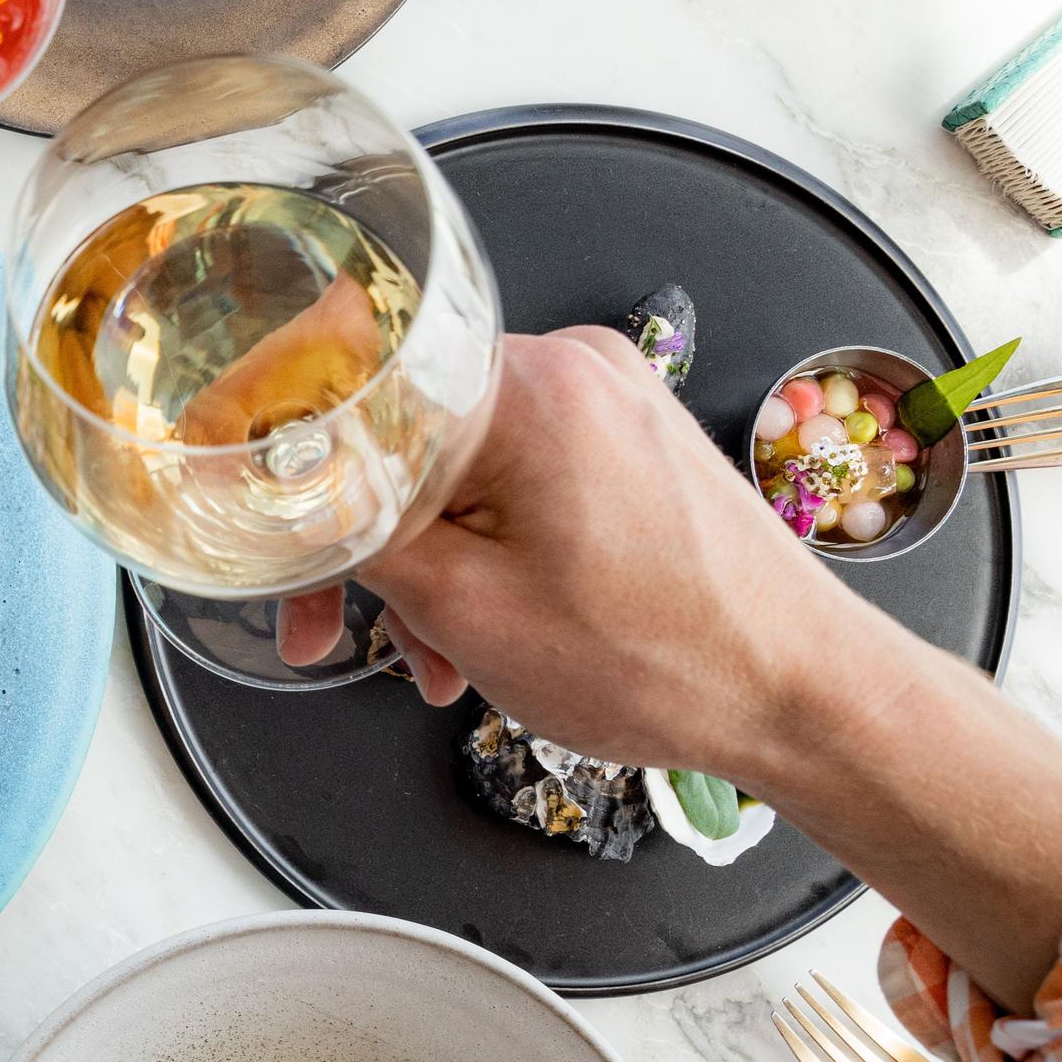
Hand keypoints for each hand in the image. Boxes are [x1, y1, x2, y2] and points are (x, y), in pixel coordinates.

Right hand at [317, 327, 907, 785]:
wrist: (804, 694)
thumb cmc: (669, 661)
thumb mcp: (467, 610)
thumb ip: (361, 536)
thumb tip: (296, 497)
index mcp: (531, 385)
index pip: (357, 395)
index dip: (290, 471)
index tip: (257, 529)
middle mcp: (575, 367)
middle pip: (405, 438)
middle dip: (365, 545)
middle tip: (328, 635)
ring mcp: (610, 401)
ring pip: (458, 469)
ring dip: (428, 564)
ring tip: (438, 660)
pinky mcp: (630, 441)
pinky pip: (516, 480)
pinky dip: (486, 549)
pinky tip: (485, 627)